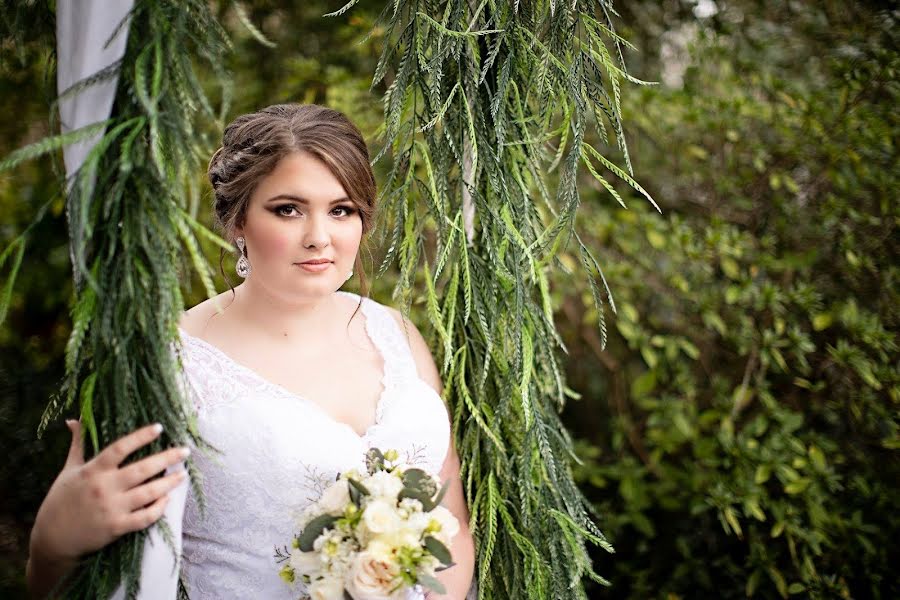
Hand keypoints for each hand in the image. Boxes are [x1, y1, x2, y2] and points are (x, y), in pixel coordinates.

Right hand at [29, 420, 189, 565]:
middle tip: (185, 451)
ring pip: (149, 493)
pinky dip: (159, 508)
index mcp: (93, 471)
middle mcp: (104, 488)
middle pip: (143, 469)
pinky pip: (145, 517)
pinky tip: (167, 499)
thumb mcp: (68, 470)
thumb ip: (77, 444)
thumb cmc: (60, 500)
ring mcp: (112, 509)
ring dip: (170, 483)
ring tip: (183, 474)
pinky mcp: (117, 528)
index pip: (120, 448)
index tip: (159, 428)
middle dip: (167, 458)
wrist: (52, 539)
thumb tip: (74, 420)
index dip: (141, 436)